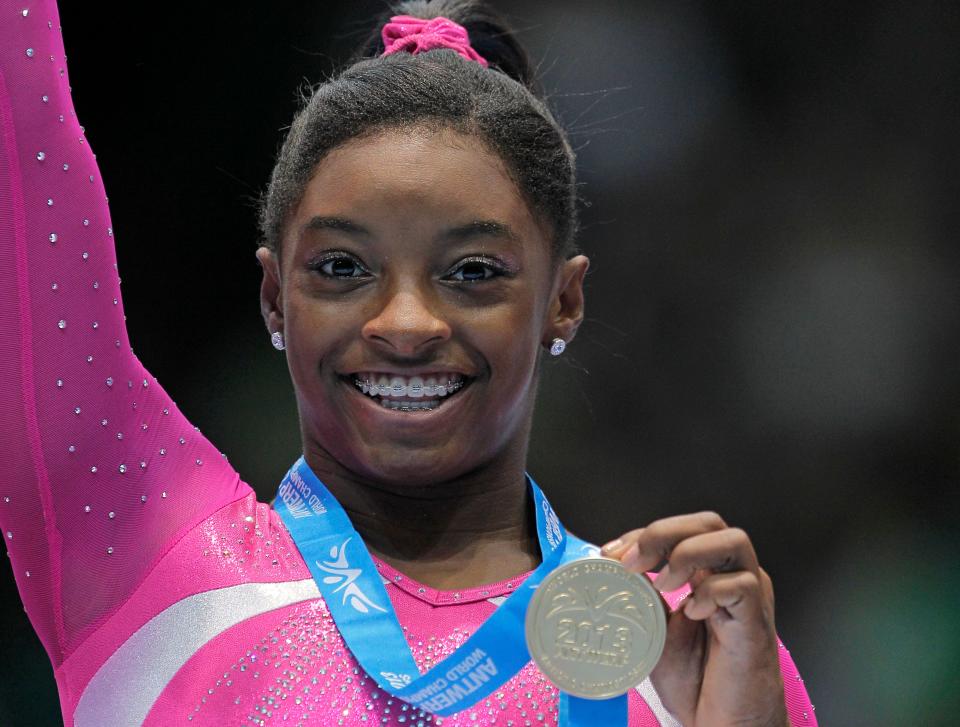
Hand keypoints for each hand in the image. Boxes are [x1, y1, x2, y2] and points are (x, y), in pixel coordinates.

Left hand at [602, 512, 788, 726]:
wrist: (726, 726)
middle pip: (710, 523)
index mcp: (710, 574)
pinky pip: (743, 585)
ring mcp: (751, 597)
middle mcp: (734, 576)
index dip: (644, 533)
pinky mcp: (758, 622)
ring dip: (688, 553)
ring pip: (734, 541)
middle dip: (664, 532)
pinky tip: (692, 613)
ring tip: (663, 583)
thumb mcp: (656, 632)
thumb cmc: (698, 682)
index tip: (611, 553)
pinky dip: (711, 591)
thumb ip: (644, 599)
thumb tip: (615, 570)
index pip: (682, 530)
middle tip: (632, 561)